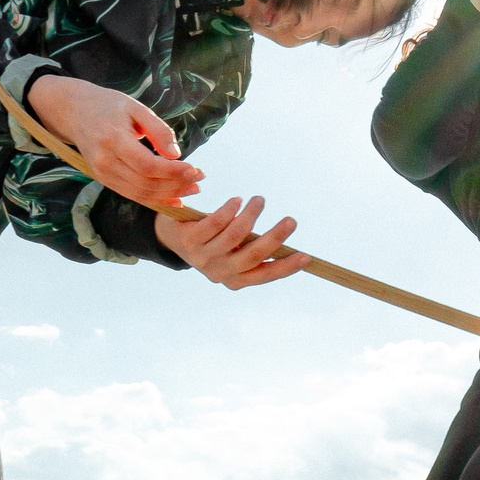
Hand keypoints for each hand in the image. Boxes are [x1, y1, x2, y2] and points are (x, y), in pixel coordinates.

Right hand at [28, 75, 203, 207]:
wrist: (73, 111)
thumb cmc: (108, 105)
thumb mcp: (136, 108)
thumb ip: (158, 130)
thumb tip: (176, 154)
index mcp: (112, 139)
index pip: (147, 166)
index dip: (173, 172)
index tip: (195, 169)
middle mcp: (104, 161)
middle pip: (146, 183)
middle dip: (176, 185)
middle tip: (200, 179)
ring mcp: (101, 173)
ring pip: (140, 194)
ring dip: (169, 195)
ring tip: (193, 188)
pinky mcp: (103, 179)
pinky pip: (132, 194)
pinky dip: (155, 199)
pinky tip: (174, 197)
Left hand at [154, 195, 310, 289]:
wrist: (172, 237)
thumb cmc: (213, 242)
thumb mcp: (234, 251)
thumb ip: (254, 248)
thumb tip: (286, 243)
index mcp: (235, 280)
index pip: (265, 275)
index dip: (286, 267)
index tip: (306, 256)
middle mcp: (219, 273)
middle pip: (253, 255)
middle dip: (275, 237)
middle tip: (291, 221)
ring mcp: (203, 258)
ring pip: (236, 235)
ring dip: (252, 214)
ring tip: (260, 200)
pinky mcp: (190, 240)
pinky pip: (216, 223)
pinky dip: (230, 209)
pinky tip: (237, 200)